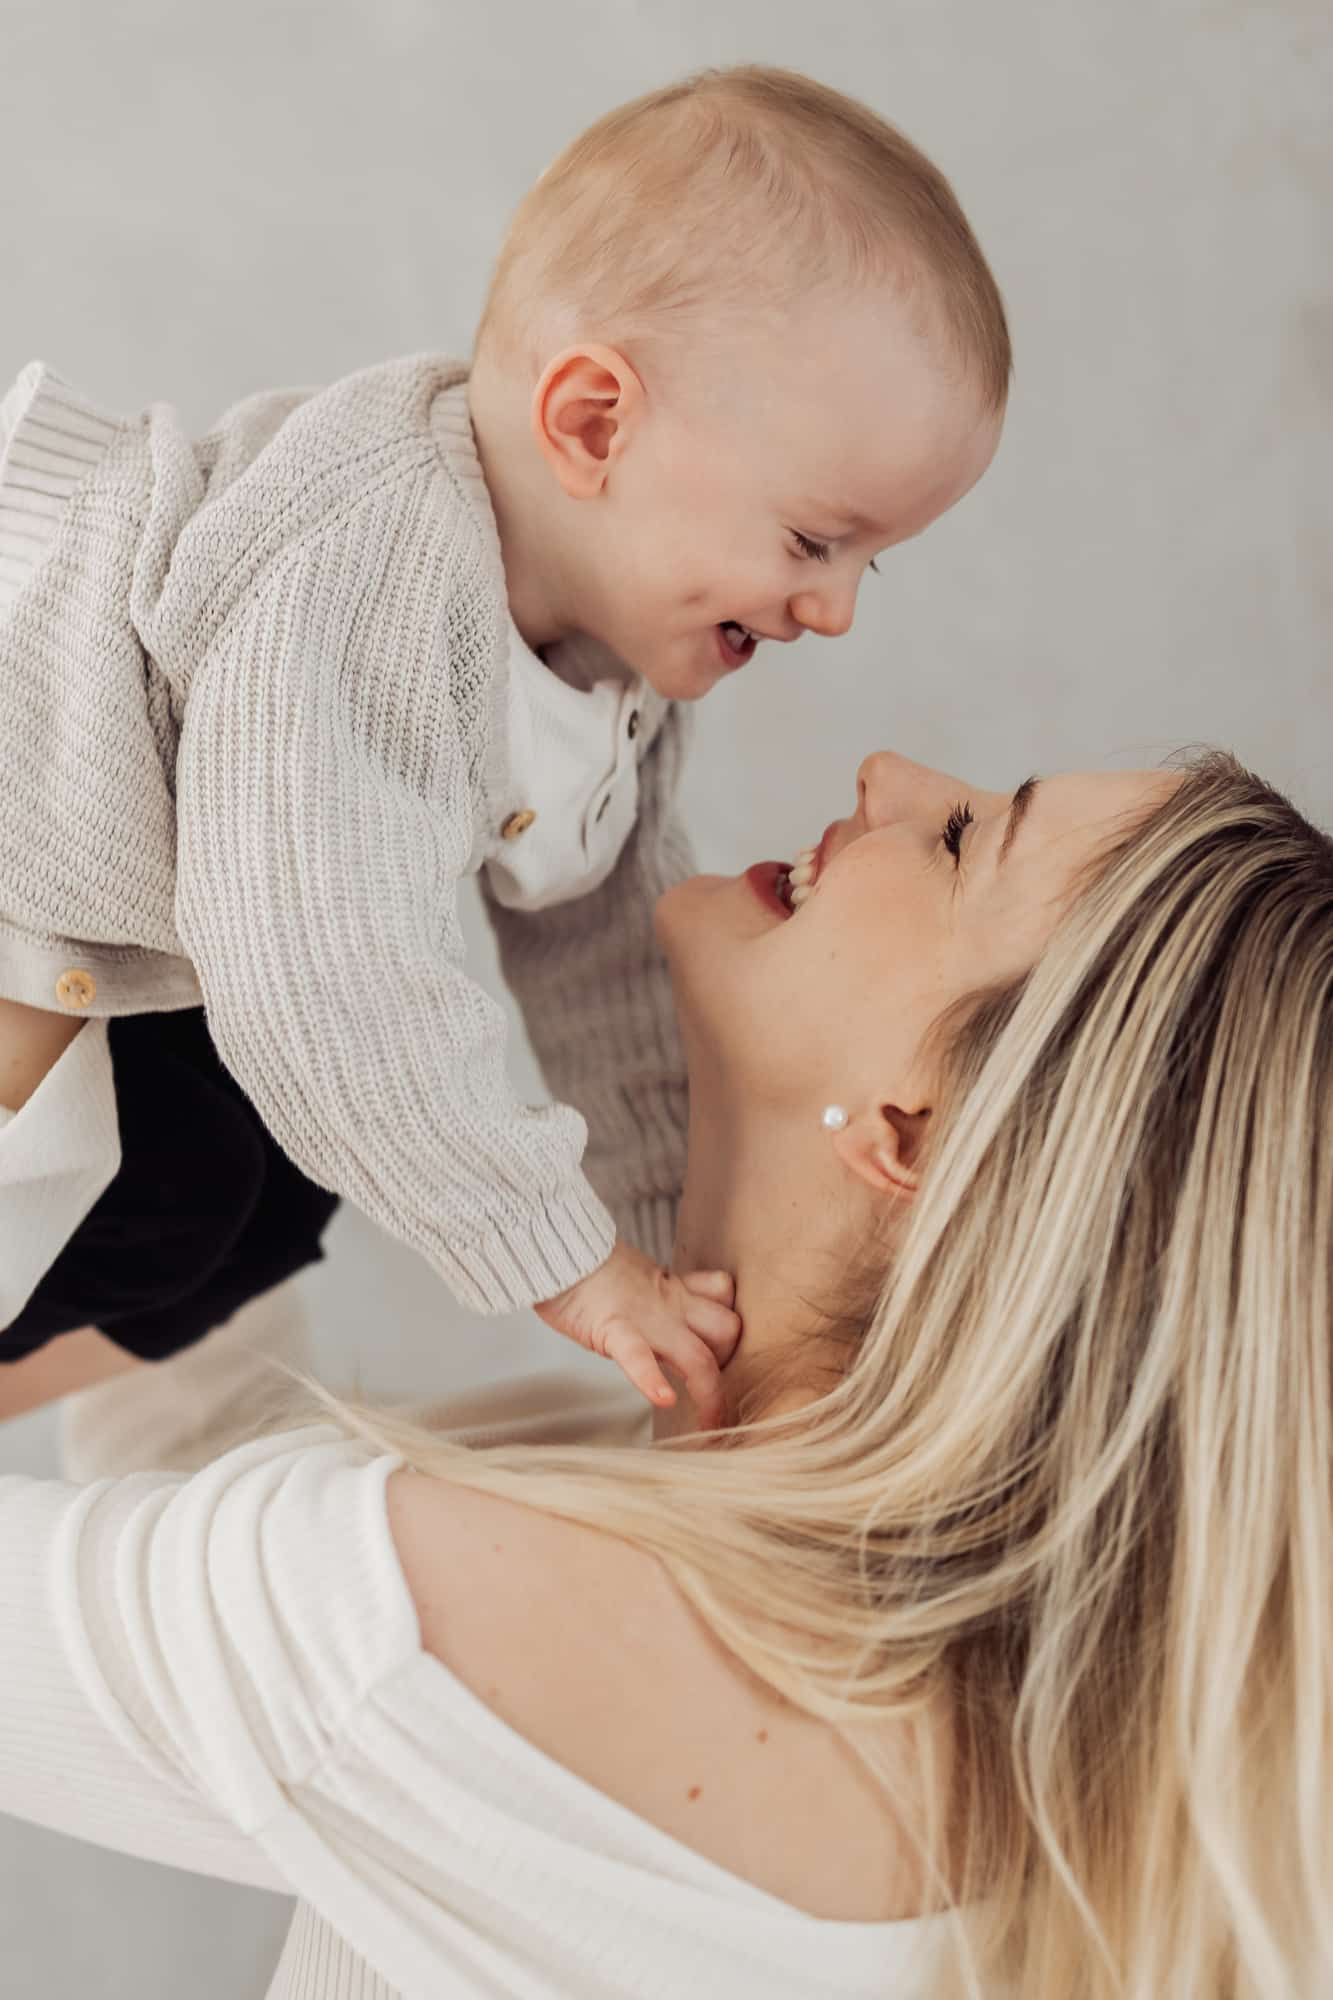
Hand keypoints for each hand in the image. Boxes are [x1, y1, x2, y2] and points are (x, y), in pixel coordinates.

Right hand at [534, 1241, 740, 1429]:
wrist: (554, 1247)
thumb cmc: (588, 1268)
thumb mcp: (638, 1275)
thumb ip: (660, 1294)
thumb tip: (670, 1318)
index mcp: (675, 1289)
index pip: (727, 1298)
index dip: (733, 1329)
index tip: (730, 1359)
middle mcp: (670, 1304)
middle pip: (728, 1331)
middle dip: (730, 1363)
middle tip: (714, 1386)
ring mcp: (646, 1318)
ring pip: (700, 1354)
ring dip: (709, 1390)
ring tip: (708, 1421)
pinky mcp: (613, 1329)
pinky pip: (639, 1357)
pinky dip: (652, 1381)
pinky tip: (663, 1400)